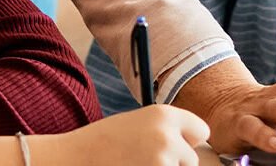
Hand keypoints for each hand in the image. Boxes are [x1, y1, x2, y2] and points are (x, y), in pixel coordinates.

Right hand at [11, 105, 208, 165]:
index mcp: (165, 115)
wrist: (74, 158)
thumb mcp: (140, 122)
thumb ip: (168, 129)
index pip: (201, 132)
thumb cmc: (105, 141)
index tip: (172, 145)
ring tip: (135, 164)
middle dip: (174, 162)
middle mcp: (168, 137)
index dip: (187, 141)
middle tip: (144, 159)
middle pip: (191, 159)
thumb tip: (193, 146)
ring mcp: (161, 162)